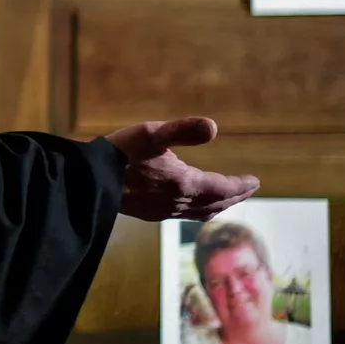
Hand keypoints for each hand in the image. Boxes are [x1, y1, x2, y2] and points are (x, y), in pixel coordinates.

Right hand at [107, 117, 259, 221]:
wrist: (88, 180)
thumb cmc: (120, 153)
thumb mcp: (151, 133)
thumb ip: (183, 130)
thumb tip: (214, 127)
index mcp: (185, 183)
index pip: (223, 188)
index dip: (241, 185)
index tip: (255, 181)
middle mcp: (179, 203)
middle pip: (216, 204)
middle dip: (234, 197)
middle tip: (247, 189)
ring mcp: (163, 211)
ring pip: (200, 213)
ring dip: (218, 205)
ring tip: (225, 199)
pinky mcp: (149, 214)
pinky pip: (183, 216)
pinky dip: (198, 210)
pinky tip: (190, 204)